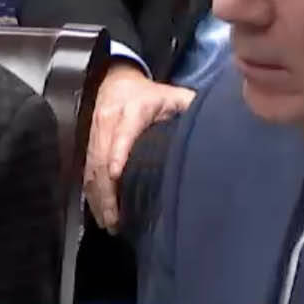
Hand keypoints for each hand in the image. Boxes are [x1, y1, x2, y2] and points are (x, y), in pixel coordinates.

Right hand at [84, 61, 195, 229]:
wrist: (118, 80)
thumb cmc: (152, 94)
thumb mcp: (177, 96)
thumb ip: (193, 112)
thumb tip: (217, 132)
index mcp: (132, 110)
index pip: (123, 134)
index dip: (118, 154)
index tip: (117, 176)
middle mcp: (108, 122)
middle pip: (101, 159)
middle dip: (106, 191)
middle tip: (115, 219)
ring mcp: (95, 133)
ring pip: (91, 168)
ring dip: (98, 197)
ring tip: (108, 223)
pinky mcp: (89, 143)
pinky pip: (87, 171)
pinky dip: (92, 193)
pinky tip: (99, 211)